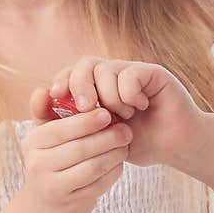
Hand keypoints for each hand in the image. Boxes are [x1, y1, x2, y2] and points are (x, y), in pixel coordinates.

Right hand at [23, 90, 132, 212]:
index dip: (87, 120)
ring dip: (114, 154)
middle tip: (126, 130)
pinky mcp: (70, 203)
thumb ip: (45, 110)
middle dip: (107, 137)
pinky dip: (113, 172)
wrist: (45, 206)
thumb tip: (44, 90)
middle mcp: (38, 165)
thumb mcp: (43, 135)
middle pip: (80, 148)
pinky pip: (98, 184)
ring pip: (92, 167)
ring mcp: (53, 186)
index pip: (62, 128)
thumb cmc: (51, 160)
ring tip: (126, 145)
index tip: (108, 113)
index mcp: (33, 142)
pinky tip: (120, 163)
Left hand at [48, 56, 208, 168]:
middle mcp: (113, 76)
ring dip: (109, 97)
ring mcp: (133, 72)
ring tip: (122, 116)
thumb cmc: (134, 144)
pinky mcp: (153, 74)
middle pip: (85, 64)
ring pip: (106, 69)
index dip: (61, 81)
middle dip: (79, 85)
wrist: (172, 148)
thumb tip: (41, 98)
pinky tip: (139, 107)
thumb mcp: (96, 139)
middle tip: (85, 108)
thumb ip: (71, 122)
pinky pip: (130, 74)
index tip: (55, 96)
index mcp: (97, 89)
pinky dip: (129, 94)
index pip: (71, 73)